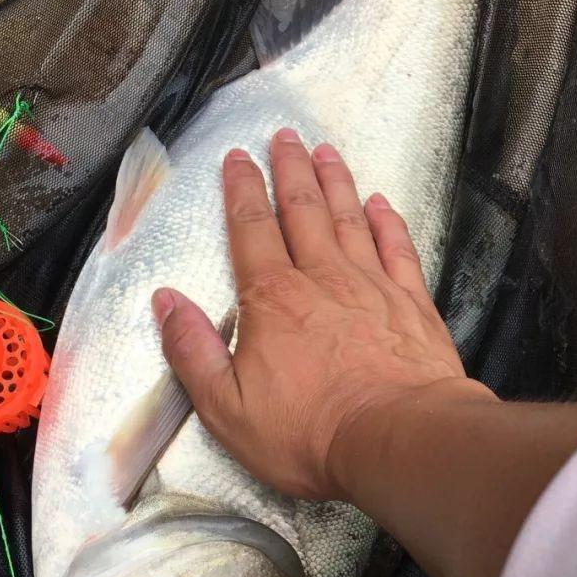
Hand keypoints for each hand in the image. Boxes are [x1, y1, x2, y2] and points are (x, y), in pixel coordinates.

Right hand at [151, 127, 472, 500]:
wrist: (397, 440)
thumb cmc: (309, 432)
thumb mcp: (226, 407)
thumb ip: (192, 351)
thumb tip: (165, 301)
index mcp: (272, 300)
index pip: (251, 230)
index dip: (242, 190)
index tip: (238, 158)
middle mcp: (321, 278)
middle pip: (302, 210)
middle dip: (290, 169)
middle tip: (285, 135)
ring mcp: (371, 286)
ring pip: (350, 219)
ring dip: (336, 182)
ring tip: (327, 152)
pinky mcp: (411, 304)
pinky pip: (398, 248)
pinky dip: (388, 222)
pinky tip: (381, 204)